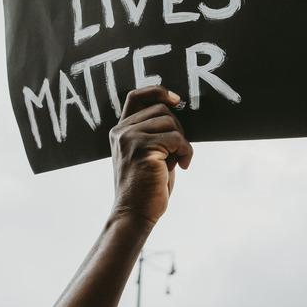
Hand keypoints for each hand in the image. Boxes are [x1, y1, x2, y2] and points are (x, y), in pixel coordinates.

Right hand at [109, 86, 192, 228]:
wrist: (134, 215)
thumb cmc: (146, 187)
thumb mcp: (148, 154)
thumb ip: (154, 133)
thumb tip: (176, 110)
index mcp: (120, 131)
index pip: (136, 97)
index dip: (157, 92)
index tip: (176, 99)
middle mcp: (121, 131)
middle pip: (161, 109)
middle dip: (177, 128)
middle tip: (178, 151)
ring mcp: (129, 138)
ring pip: (170, 122)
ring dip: (182, 142)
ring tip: (178, 161)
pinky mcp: (142, 148)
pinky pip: (176, 138)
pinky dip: (186, 151)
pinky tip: (182, 166)